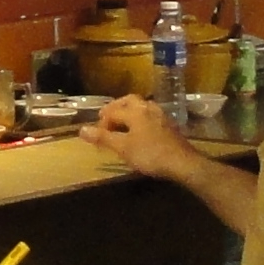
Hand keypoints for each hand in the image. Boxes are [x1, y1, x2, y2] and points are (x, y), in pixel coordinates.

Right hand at [82, 95, 197, 178]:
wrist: (182, 163)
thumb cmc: (149, 154)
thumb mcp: (123, 148)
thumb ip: (103, 137)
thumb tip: (81, 129)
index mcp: (134, 110)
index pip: (112, 112)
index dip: (101, 124)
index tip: (96, 137)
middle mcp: (148, 107)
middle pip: (128, 101)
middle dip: (115, 109)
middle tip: (107, 120)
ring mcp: (160, 115)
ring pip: (140, 107)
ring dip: (128, 113)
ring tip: (121, 125)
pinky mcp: (169, 124)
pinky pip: (149, 116)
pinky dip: (139, 120)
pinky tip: (139, 132)